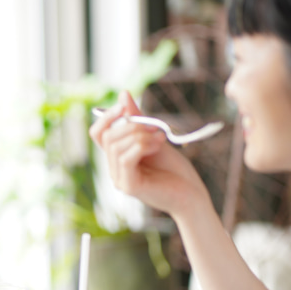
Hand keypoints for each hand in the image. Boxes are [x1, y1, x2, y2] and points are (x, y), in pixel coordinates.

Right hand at [88, 91, 209, 216]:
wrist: (192, 194)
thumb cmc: (174, 169)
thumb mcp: (153, 137)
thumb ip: (137, 119)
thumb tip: (123, 95)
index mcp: (117, 158)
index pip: (98, 133)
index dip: (107, 117)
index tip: (124, 105)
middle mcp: (114, 169)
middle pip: (108, 137)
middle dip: (131, 125)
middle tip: (154, 126)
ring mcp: (119, 179)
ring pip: (117, 146)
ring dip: (141, 135)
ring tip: (160, 139)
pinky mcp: (129, 186)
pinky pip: (126, 158)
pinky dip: (142, 146)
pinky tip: (158, 145)